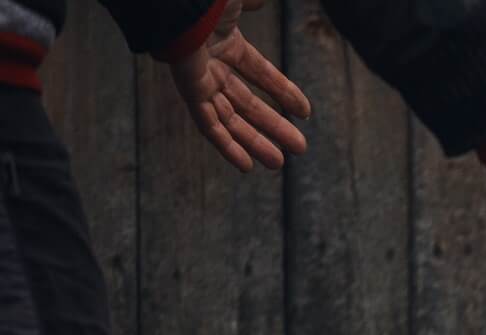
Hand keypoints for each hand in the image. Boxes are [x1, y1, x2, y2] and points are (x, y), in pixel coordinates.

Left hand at [169, 0, 310, 172]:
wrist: (178, 0)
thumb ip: (251, 1)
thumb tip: (262, 1)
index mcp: (226, 40)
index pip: (260, 73)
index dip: (283, 92)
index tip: (305, 113)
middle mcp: (212, 63)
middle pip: (248, 103)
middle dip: (273, 127)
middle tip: (298, 148)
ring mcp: (200, 79)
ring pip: (230, 119)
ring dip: (255, 142)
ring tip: (279, 164)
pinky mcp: (188, 89)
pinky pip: (208, 124)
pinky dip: (226, 145)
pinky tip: (245, 166)